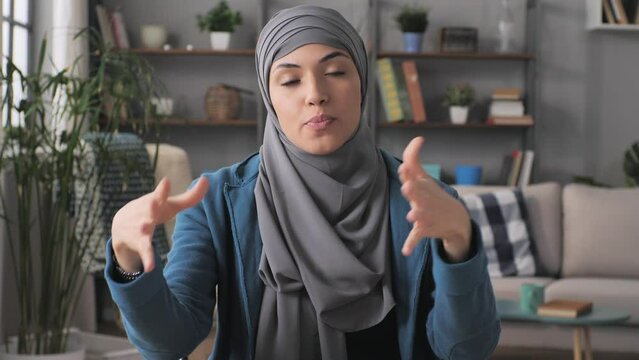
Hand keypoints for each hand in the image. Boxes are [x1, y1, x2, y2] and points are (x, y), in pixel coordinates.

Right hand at [111, 176, 208, 272]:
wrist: (121, 225)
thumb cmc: (153, 211)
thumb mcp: (170, 205)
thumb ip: (190, 196)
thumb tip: (207, 180)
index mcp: (155, 201)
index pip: (159, 194)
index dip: (162, 189)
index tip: (166, 181)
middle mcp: (146, 213)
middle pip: (149, 209)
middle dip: (151, 206)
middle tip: (154, 202)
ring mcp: (141, 228)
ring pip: (143, 229)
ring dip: (143, 228)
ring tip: (146, 227)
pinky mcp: (140, 243)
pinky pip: (145, 251)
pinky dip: (147, 259)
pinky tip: (150, 269)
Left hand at [398, 137, 470, 261]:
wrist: (456, 220)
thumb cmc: (434, 196)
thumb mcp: (424, 178)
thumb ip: (415, 159)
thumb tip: (418, 138)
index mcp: (422, 187)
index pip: (414, 179)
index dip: (409, 174)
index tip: (404, 168)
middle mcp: (424, 201)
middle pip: (418, 196)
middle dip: (413, 192)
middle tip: (407, 187)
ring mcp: (425, 216)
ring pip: (420, 217)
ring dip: (416, 216)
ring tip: (412, 217)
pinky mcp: (424, 229)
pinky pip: (416, 237)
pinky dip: (411, 244)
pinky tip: (405, 251)